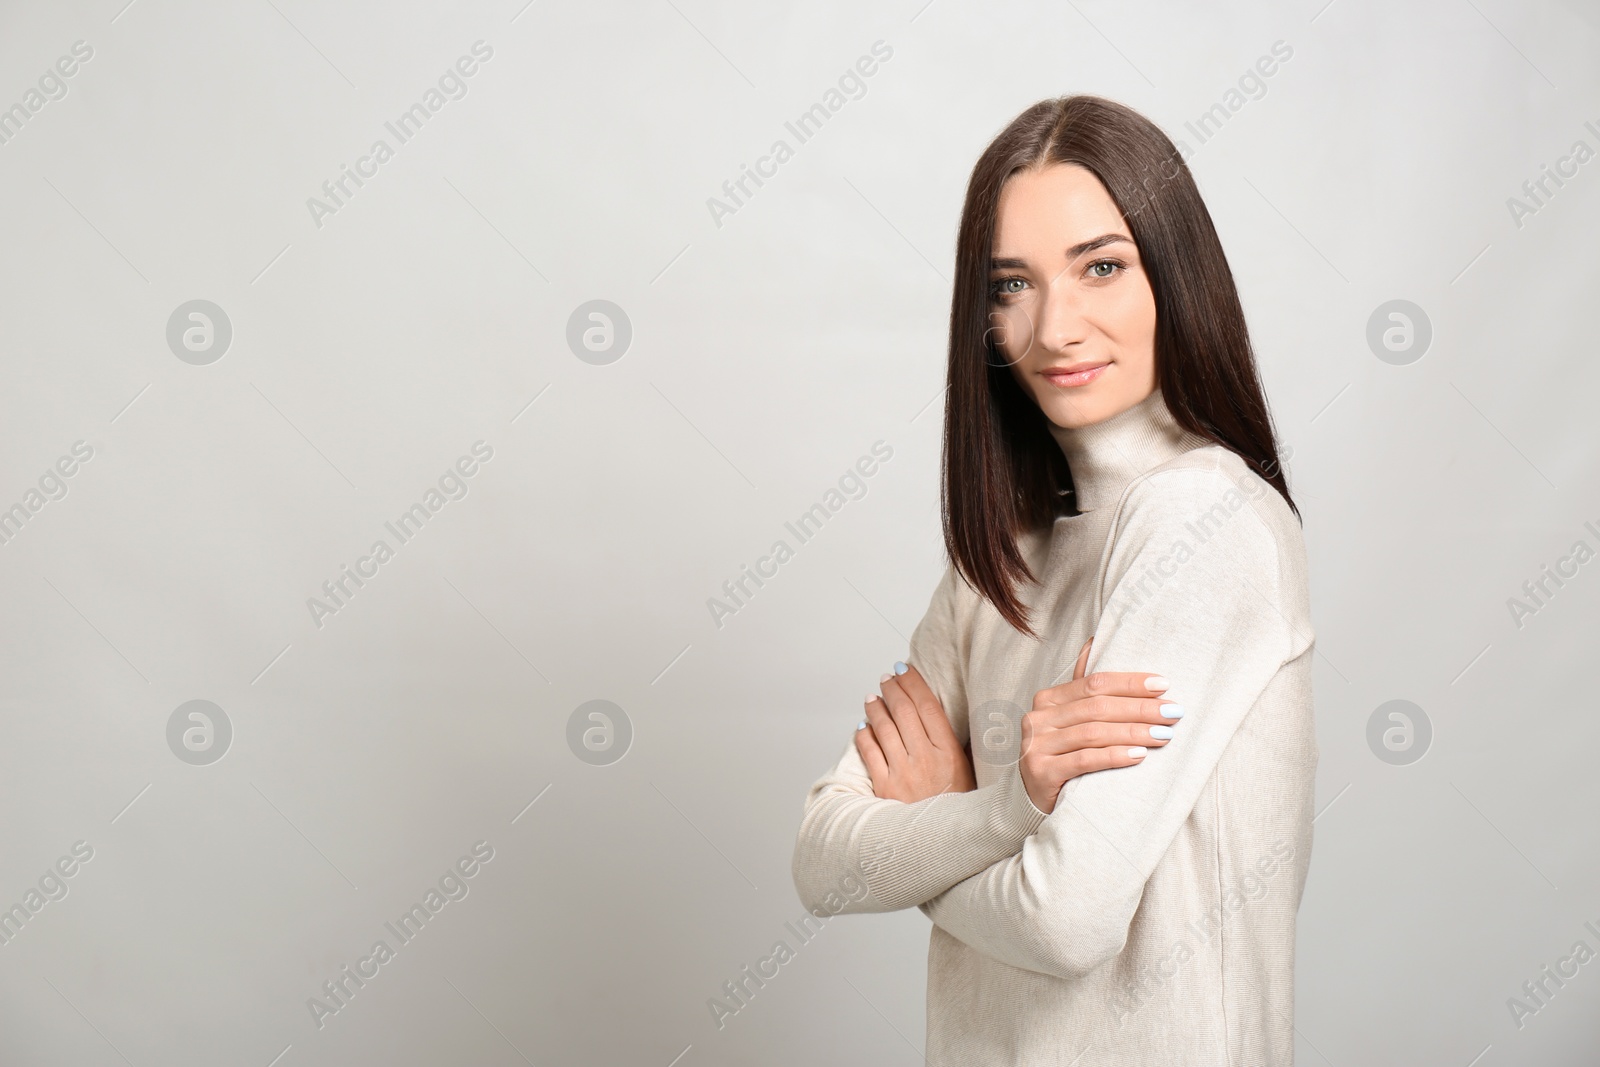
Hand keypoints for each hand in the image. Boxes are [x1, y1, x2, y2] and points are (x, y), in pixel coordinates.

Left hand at [857, 662, 976, 802]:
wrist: (945, 846)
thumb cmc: (958, 809)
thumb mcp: (969, 774)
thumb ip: (960, 746)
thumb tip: (956, 716)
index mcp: (950, 753)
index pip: (928, 706)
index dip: (914, 683)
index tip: (905, 670)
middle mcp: (926, 760)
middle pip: (904, 712)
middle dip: (892, 690)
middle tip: (886, 678)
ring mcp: (903, 774)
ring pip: (883, 729)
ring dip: (875, 709)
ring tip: (872, 698)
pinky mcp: (884, 788)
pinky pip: (869, 753)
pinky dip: (864, 736)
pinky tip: (863, 727)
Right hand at [1018, 637, 1183, 813]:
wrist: (1032, 800)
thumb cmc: (1062, 756)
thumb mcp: (1069, 720)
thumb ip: (1083, 688)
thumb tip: (1095, 640)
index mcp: (1048, 699)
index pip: (1094, 683)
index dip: (1130, 683)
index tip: (1164, 685)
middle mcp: (1038, 718)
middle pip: (1097, 707)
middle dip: (1140, 708)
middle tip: (1173, 712)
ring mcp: (1037, 745)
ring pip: (1093, 732)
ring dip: (1133, 732)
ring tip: (1163, 735)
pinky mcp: (1041, 772)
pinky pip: (1085, 760)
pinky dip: (1115, 756)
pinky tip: (1139, 755)